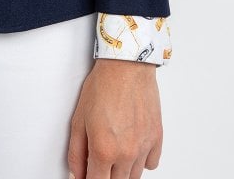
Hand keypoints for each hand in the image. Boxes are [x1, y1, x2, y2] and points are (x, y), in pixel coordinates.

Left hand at [67, 59, 162, 178]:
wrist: (126, 66)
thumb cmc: (103, 86)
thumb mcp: (78, 119)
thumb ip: (76, 152)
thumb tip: (76, 173)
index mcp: (104, 150)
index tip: (88, 174)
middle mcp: (126, 153)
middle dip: (106, 175)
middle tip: (100, 159)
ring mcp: (144, 147)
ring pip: (134, 176)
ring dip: (123, 170)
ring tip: (115, 150)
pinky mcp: (157, 138)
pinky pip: (151, 164)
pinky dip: (142, 161)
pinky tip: (132, 148)